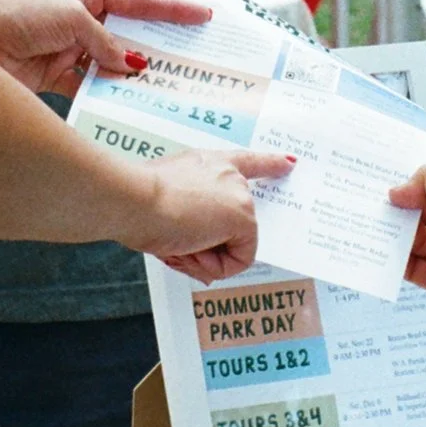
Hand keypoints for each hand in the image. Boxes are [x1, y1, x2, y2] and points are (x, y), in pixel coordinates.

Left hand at [0, 0, 209, 95]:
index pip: (139, 1)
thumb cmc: (17, 14)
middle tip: (195, 64)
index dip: (173, 9)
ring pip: (112, 67)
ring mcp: (69, 50)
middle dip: (158, 50)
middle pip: (129, 36)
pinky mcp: (54, 78)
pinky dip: (104, 99)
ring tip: (168, 93)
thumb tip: (129, 66)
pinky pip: (89, 89)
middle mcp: (81, 20)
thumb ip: (104, 42)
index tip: (205, 15)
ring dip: (133, 80)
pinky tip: (127, 112)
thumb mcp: (70, 18)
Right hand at [132, 149, 295, 282]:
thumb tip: (196, 256)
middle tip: (178, 244)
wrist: (134, 199)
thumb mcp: (165, 204)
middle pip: (234, 223)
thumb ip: (185, 220)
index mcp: (207, 162)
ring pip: (233, 245)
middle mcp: (228, 173)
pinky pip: (238, 260)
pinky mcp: (244, 217)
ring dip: (205, 257)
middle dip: (207, 247)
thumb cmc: (137, 200)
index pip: (246, 160)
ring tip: (177, 243)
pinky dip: (215, 266)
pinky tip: (192, 249)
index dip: (270, 163)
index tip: (290, 163)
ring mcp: (239, 194)